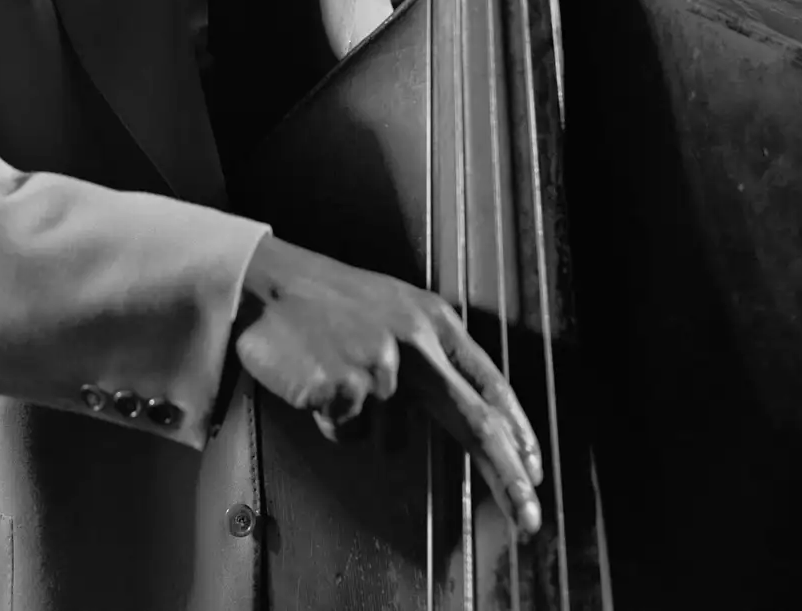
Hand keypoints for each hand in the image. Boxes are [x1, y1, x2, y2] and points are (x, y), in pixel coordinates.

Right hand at [235, 234, 543, 536]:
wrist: (267, 282)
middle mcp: (415, 342)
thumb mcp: (394, 307)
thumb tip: (464, 407)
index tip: (535, 470)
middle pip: (474, 422)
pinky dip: (333, 421)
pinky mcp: (344, 388)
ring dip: (368, 423)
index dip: (518, 432)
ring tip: (338, 375)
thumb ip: (432, 352)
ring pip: (392, 437)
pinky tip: (318, 381)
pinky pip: (350, 433)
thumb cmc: (327, 299)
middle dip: (507, 477)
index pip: (491, 383)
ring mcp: (381, 366)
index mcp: (432, 319)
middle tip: (528, 518)